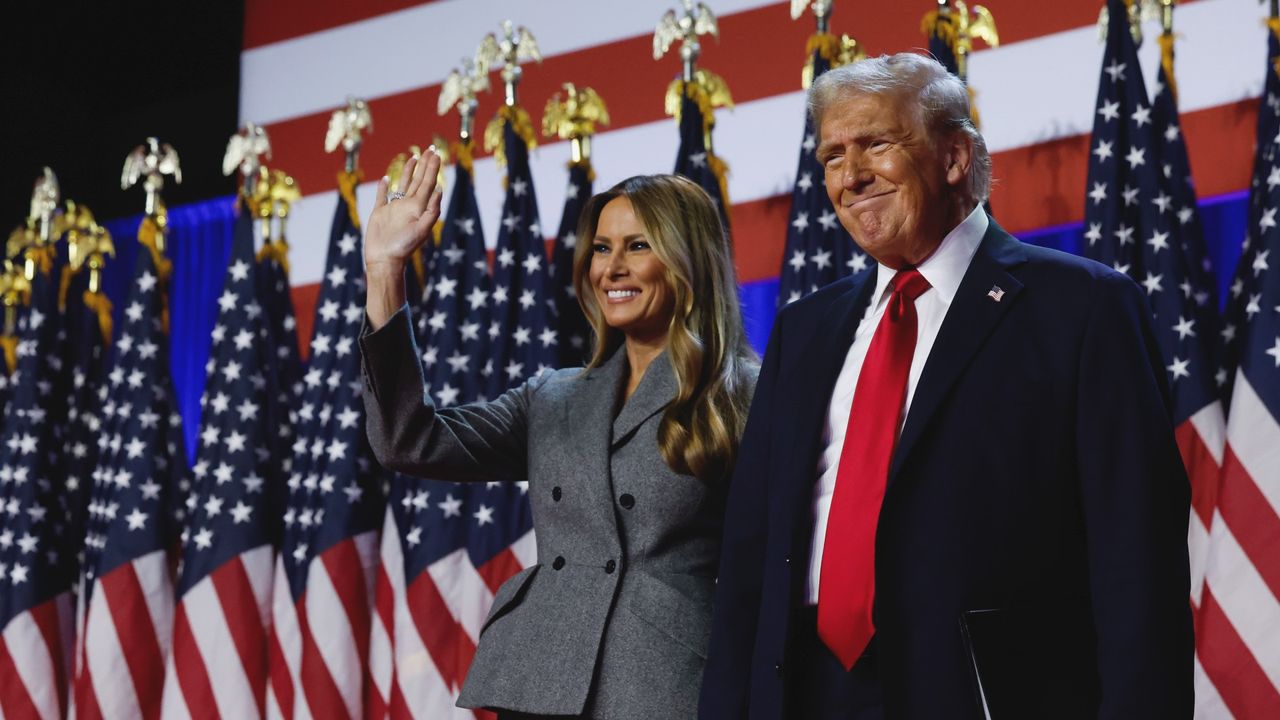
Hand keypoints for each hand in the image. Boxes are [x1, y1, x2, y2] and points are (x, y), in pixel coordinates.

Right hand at [364, 147, 443, 328]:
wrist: (384, 260)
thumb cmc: (404, 247)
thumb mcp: (422, 229)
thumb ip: (432, 211)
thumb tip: (439, 190)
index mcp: (419, 207)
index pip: (428, 183)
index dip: (432, 168)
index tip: (436, 153)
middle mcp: (408, 205)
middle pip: (418, 180)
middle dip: (424, 165)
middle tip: (430, 148)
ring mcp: (394, 208)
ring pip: (402, 184)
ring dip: (408, 171)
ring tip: (413, 157)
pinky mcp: (380, 213)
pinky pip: (382, 196)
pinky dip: (384, 187)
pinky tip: (385, 178)